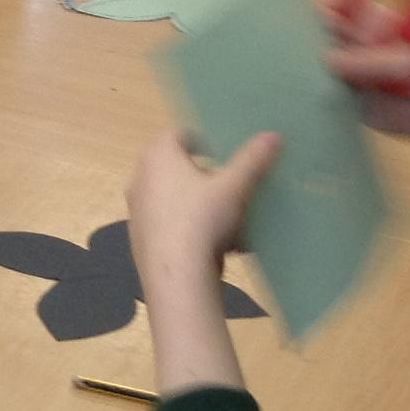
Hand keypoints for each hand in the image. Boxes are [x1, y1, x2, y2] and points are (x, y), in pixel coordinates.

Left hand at [128, 127, 283, 277]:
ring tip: (229, 216)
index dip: (203, 140)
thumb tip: (273, 135)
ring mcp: (136, 210)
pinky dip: (190, 227)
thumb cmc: (202, 219)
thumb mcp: (234, 187)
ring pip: (172, 198)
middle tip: (230, 183)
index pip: (177, 134)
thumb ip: (252, 160)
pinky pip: (169, 224)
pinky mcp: (140, 238)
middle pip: (174, 167)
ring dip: (197, 203)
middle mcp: (140, 178)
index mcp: (157, 156)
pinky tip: (216, 245)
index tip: (225, 153)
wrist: (176, 276)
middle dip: (203, 174)